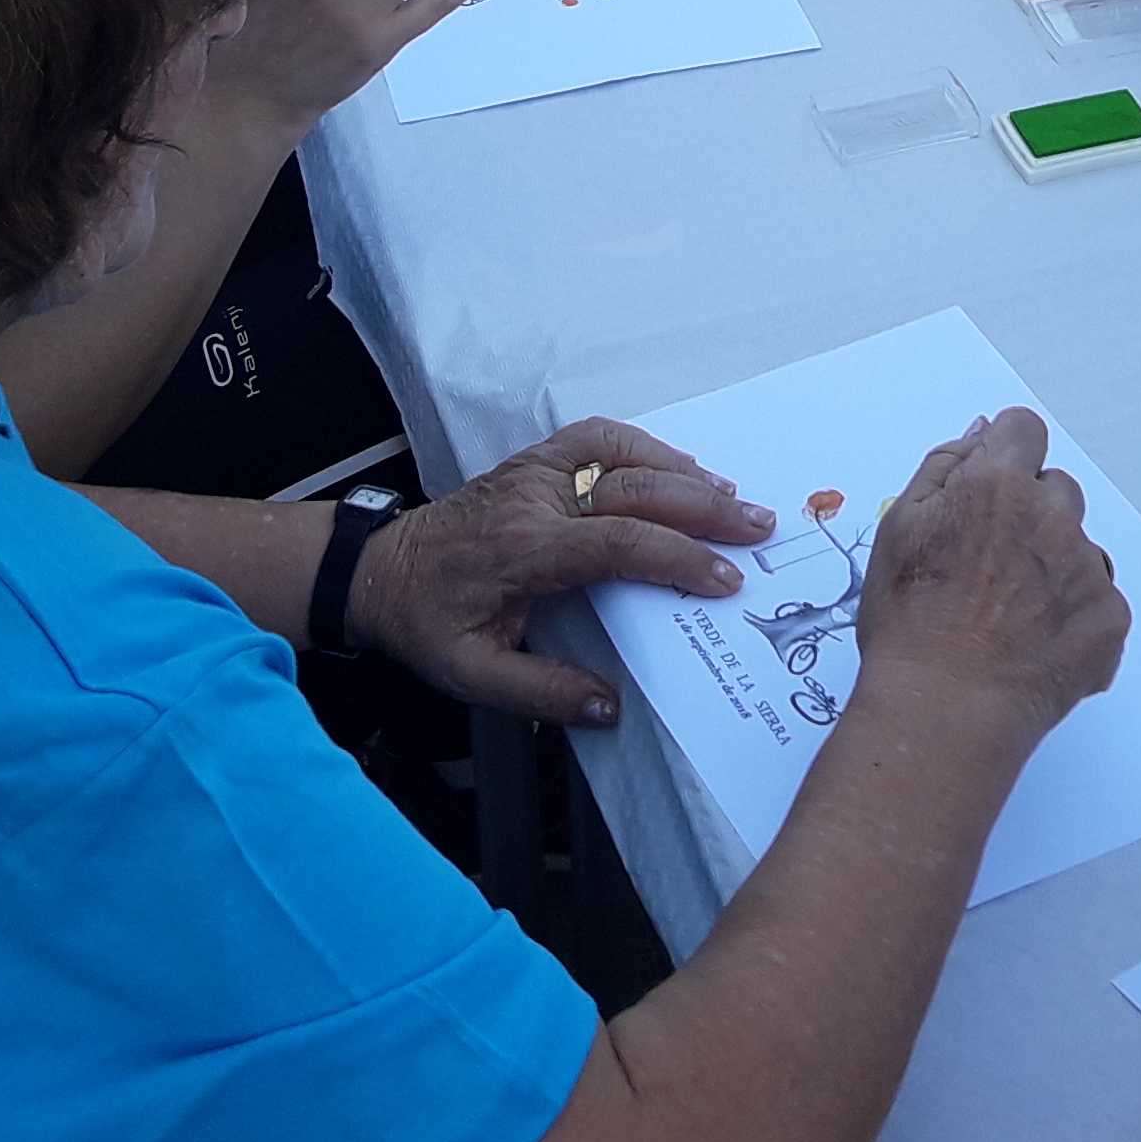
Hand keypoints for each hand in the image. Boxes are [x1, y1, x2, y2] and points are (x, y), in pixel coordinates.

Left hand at [350, 418, 777, 727]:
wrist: (381, 570)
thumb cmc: (428, 623)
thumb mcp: (473, 674)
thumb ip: (542, 692)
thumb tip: (611, 705)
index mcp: (522, 548)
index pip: (617, 543)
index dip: (677, 557)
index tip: (724, 579)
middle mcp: (534, 497)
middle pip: (634, 489)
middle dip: (704, 507)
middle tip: (759, 526)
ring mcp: (534, 470)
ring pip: (622, 452)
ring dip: (684, 473)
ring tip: (733, 498)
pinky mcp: (534, 460)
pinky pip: (598, 437)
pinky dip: (646, 447)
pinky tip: (679, 468)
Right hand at [849, 407, 1128, 739]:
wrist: (944, 709)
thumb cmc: (911, 625)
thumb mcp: (898, 527)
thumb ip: (944, 466)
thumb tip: (981, 433)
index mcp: (999, 484)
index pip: (1023, 431)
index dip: (1004, 459)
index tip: (992, 488)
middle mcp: (1053, 516)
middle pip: (1055, 489)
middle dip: (1029, 514)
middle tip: (990, 567)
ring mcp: (1087, 569)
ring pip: (1078, 546)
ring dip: (1054, 565)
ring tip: (1008, 614)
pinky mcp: (1109, 617)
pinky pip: (1096, 598)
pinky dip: (1072, 615)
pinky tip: (1032, 643)